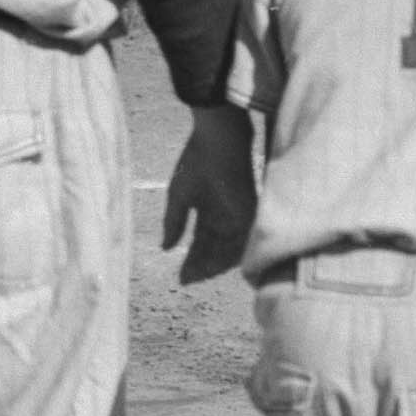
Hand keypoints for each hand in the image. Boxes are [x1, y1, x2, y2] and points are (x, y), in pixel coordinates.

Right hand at [160, 103, 255, 285]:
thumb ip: (174, 222)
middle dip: (201, 265)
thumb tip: (165, 248)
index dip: (191, 259)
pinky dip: (231, 252)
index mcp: (208, 210)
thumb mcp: (179, 195)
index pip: (201, 242)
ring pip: (228, 248)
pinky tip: (218, 264)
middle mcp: (225, 216)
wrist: (218, 136)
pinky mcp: (249, 209)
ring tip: (199, 274)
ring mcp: (238, 213)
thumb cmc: (198, 158)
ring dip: (214, 263)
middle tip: (188, 279)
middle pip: (214, 249)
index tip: (181, 276)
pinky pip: (243, 238)